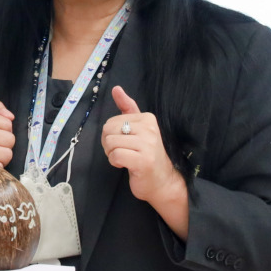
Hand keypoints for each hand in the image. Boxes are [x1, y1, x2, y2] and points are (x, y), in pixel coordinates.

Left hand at [101, 86, 188, 236]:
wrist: (162, 182)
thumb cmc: (147, 155)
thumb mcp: (139, 128)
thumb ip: (128, 108)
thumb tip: (116, 88)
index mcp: (148, 118)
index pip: (112, 121)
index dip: (112, 134)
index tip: (125, 143)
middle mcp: (150, 129)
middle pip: (108, 130)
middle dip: (109, 144)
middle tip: (123, 152)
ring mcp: (147, 145)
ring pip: (110, 143)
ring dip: (111, 154)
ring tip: (124, 158)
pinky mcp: (143, 161)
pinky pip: (115, 156)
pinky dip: (115, 162)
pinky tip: (125, 165)